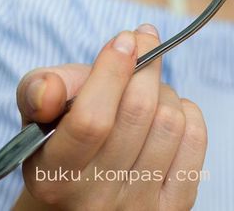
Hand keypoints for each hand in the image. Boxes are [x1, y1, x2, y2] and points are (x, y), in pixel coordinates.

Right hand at [14, 24, 206, 209]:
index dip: (113, 72)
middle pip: (138, 112)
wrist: (83, 196)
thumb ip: (39, 91)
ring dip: (164, 91)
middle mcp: (96, 199)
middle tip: (143, 45)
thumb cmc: (63, 142)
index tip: (125, 40)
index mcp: (54, 177)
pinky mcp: (175, 206)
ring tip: (148, 90)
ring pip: (170, 121)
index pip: (90, 120)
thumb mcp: (38, 115)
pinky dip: (187, 112)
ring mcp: (138, 206)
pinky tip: (167, 112)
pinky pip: (195, 138)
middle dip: (146, 66)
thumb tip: (52, 89)